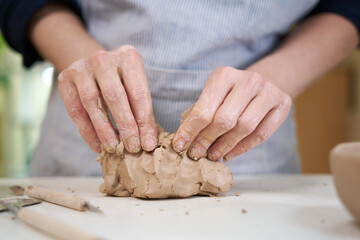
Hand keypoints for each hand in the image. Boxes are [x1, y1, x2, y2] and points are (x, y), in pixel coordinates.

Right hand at [58, 45, 156, 153]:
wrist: (94, 65)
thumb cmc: (123, 80)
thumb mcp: (136, 85)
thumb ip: (142, 108)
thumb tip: (147, 141)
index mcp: (128, 57)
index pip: (139, 93)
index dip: (144, 121)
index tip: (148, 143)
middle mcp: (103, 59)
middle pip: (115, 96)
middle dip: (125, 126)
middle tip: (132, 148)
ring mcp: (82, 67)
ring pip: (92, 103)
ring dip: (104, 130)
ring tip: (114, 148)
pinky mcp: (65, 78)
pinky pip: (75, 110)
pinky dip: (87, 131)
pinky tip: (97, 145)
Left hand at [172, 67, 291, 160]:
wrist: (263, 80)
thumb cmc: (230, 92)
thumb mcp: (212, 95)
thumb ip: (199, 114)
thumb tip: (182, 141)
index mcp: (224, 75)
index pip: (204, 109)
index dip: (190, 131)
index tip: (179, 146)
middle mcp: (248, 80)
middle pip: (225, 119)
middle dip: (207, 140)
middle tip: (196, 153)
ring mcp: (268, 90)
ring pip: (245, 127)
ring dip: (225, 146)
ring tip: (212, 155)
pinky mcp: (283, 103)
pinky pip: (262, 134)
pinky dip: (243, 148)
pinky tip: (229, 154)